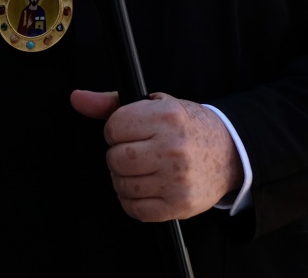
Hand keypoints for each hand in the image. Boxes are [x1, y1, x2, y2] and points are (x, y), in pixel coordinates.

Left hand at [70, 90, 242, 221]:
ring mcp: (177, 179)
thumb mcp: (156, 104)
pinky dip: (132, 201)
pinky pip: (136, 209)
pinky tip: (145, 187)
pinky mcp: (179, 205)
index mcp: (168, 117)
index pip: (114, 127)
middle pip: (116, 158)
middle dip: (118, 155)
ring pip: (122, 184)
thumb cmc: (188, 127)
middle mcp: (173, 148)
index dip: (115, 130)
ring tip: (140, 170)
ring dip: (123, 179)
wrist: (230, 153)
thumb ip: (112, 103)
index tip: (127, 132)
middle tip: (134, 152)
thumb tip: (77, 98)